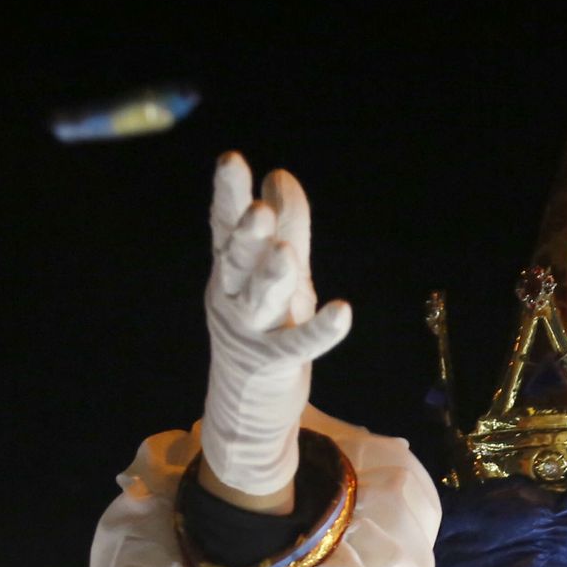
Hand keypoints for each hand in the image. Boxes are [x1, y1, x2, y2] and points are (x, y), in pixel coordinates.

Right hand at [199, 153, 352, 501]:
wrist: (245, 406)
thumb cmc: (265, 325)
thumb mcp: (278, 274)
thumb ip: (284, 227)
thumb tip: (280, 176)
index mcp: (229, 269)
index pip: (224, 225)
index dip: (227, 194)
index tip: (231, 161)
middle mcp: (232, 296)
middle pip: (236, 260)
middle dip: (246, 235)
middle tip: (258, 212)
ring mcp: (250, 332)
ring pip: (259, 300)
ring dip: (272, 277)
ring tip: (285, 255)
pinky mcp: (273, 363)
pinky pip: (298, 345)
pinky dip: (321, 330)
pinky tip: (343, 313)